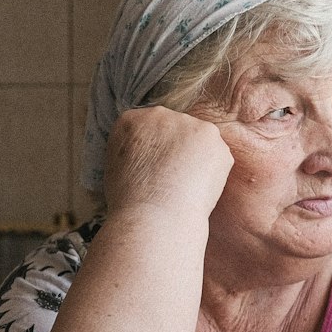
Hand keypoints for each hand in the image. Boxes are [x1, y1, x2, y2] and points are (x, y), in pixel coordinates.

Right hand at [104, 105, 233, 216]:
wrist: (154, 217)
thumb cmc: (131, 205)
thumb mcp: (114, 170)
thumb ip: (134, 151)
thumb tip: (150, 156)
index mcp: (130, 121)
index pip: (147, 128)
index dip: (154, 153)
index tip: (155, 173)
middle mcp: (157, 114)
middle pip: (174, 129)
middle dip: (177, 151)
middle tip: (174, 181)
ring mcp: (186, 122)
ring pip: (198, 138)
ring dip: (197, 158)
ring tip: (186, 186)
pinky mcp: (210, 135)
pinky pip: (217, 152)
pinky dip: (214, 170)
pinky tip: (201, 188)